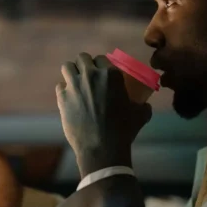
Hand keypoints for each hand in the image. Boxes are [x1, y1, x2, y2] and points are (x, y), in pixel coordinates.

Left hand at [56, 53, 151, 177]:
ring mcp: (75, 85)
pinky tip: (69, 98)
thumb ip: (144, 106)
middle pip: (82, 58)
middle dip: (84, 64)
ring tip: (75, 81)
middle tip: (87, 75)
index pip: (101, 58)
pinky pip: (60, 85)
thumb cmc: (123, 130)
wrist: (102, 148)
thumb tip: (146, 105)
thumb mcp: (140, 115)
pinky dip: (64, 90)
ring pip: (67, 66)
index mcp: (111, 74)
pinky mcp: (62, 97)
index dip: (100, 64)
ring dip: (71, 72)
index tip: (100, 71)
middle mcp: (91, 75)